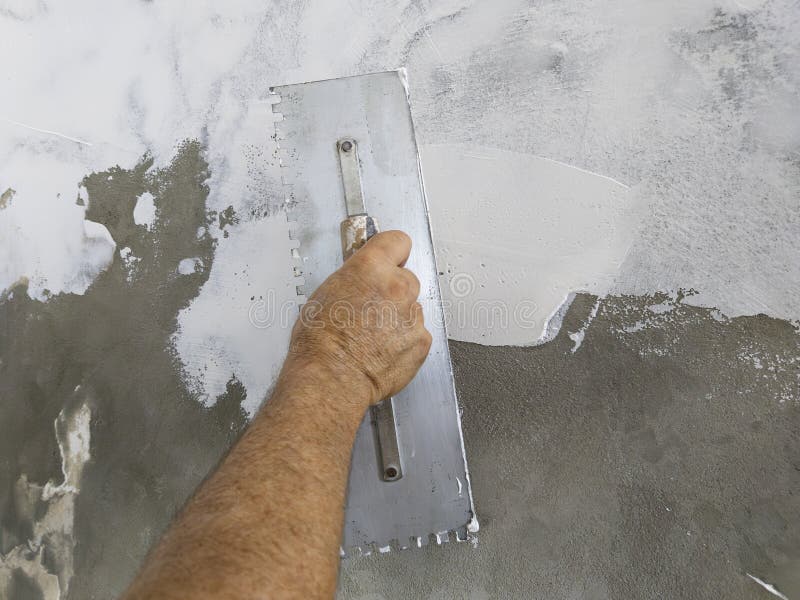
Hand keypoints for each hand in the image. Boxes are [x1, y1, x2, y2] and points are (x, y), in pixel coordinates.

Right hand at [285, 230, 431, 407]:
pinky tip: (383, 351)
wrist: (331, 378)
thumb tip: (360, 281)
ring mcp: (412, 315)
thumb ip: (353, 280)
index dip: (393, 251)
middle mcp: (396, 287)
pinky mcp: (421, 341)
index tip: (391, 258)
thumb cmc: (320, 342)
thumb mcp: (325, 294)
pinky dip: (405, 342)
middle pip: (407, 278)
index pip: (397, 241)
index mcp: (370, 268)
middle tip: (373, 308)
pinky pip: (418, 334)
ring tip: (373, 336)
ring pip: (412, 309)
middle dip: (394, 290)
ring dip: (399, 318)